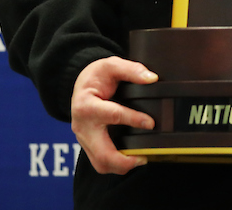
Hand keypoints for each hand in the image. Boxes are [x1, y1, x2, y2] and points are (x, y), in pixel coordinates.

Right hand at [70, 56, 158, 174]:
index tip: (151, 123)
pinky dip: (115, 165)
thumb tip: (151, 78)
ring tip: (140, 159)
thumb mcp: (110, 65)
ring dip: (121, 166)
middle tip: (144, 157)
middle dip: (124, 160)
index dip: (134, 120)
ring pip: (100, 164)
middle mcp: (82, 126)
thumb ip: (131, 69)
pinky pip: (100, 162)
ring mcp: (83, 139)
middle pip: (102, 154)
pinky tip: (130, 158)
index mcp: (86, 105)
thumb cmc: (96, 76)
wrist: (80, 85)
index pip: (113, 115)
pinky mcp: (88, 146)